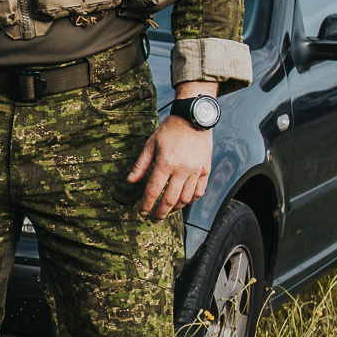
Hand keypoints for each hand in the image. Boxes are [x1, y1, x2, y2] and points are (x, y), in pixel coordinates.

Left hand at [128, 84, 215, 219]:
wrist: (194, 119)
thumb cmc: (170, 131)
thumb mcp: (151, 144)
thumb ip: (141, 165)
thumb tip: (131, 181)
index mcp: (166, 163)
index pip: (154, 191)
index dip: (146, 204)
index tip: (142, 212)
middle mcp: (182, 169)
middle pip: (170, 200)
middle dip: (160, 212)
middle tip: (153, 218)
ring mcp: (196, 171)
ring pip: (186, 199)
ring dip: (175, 208)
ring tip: (166, 211)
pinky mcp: (206, 169)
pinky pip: (199, 191)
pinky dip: (191, 200)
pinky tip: (183, 202)